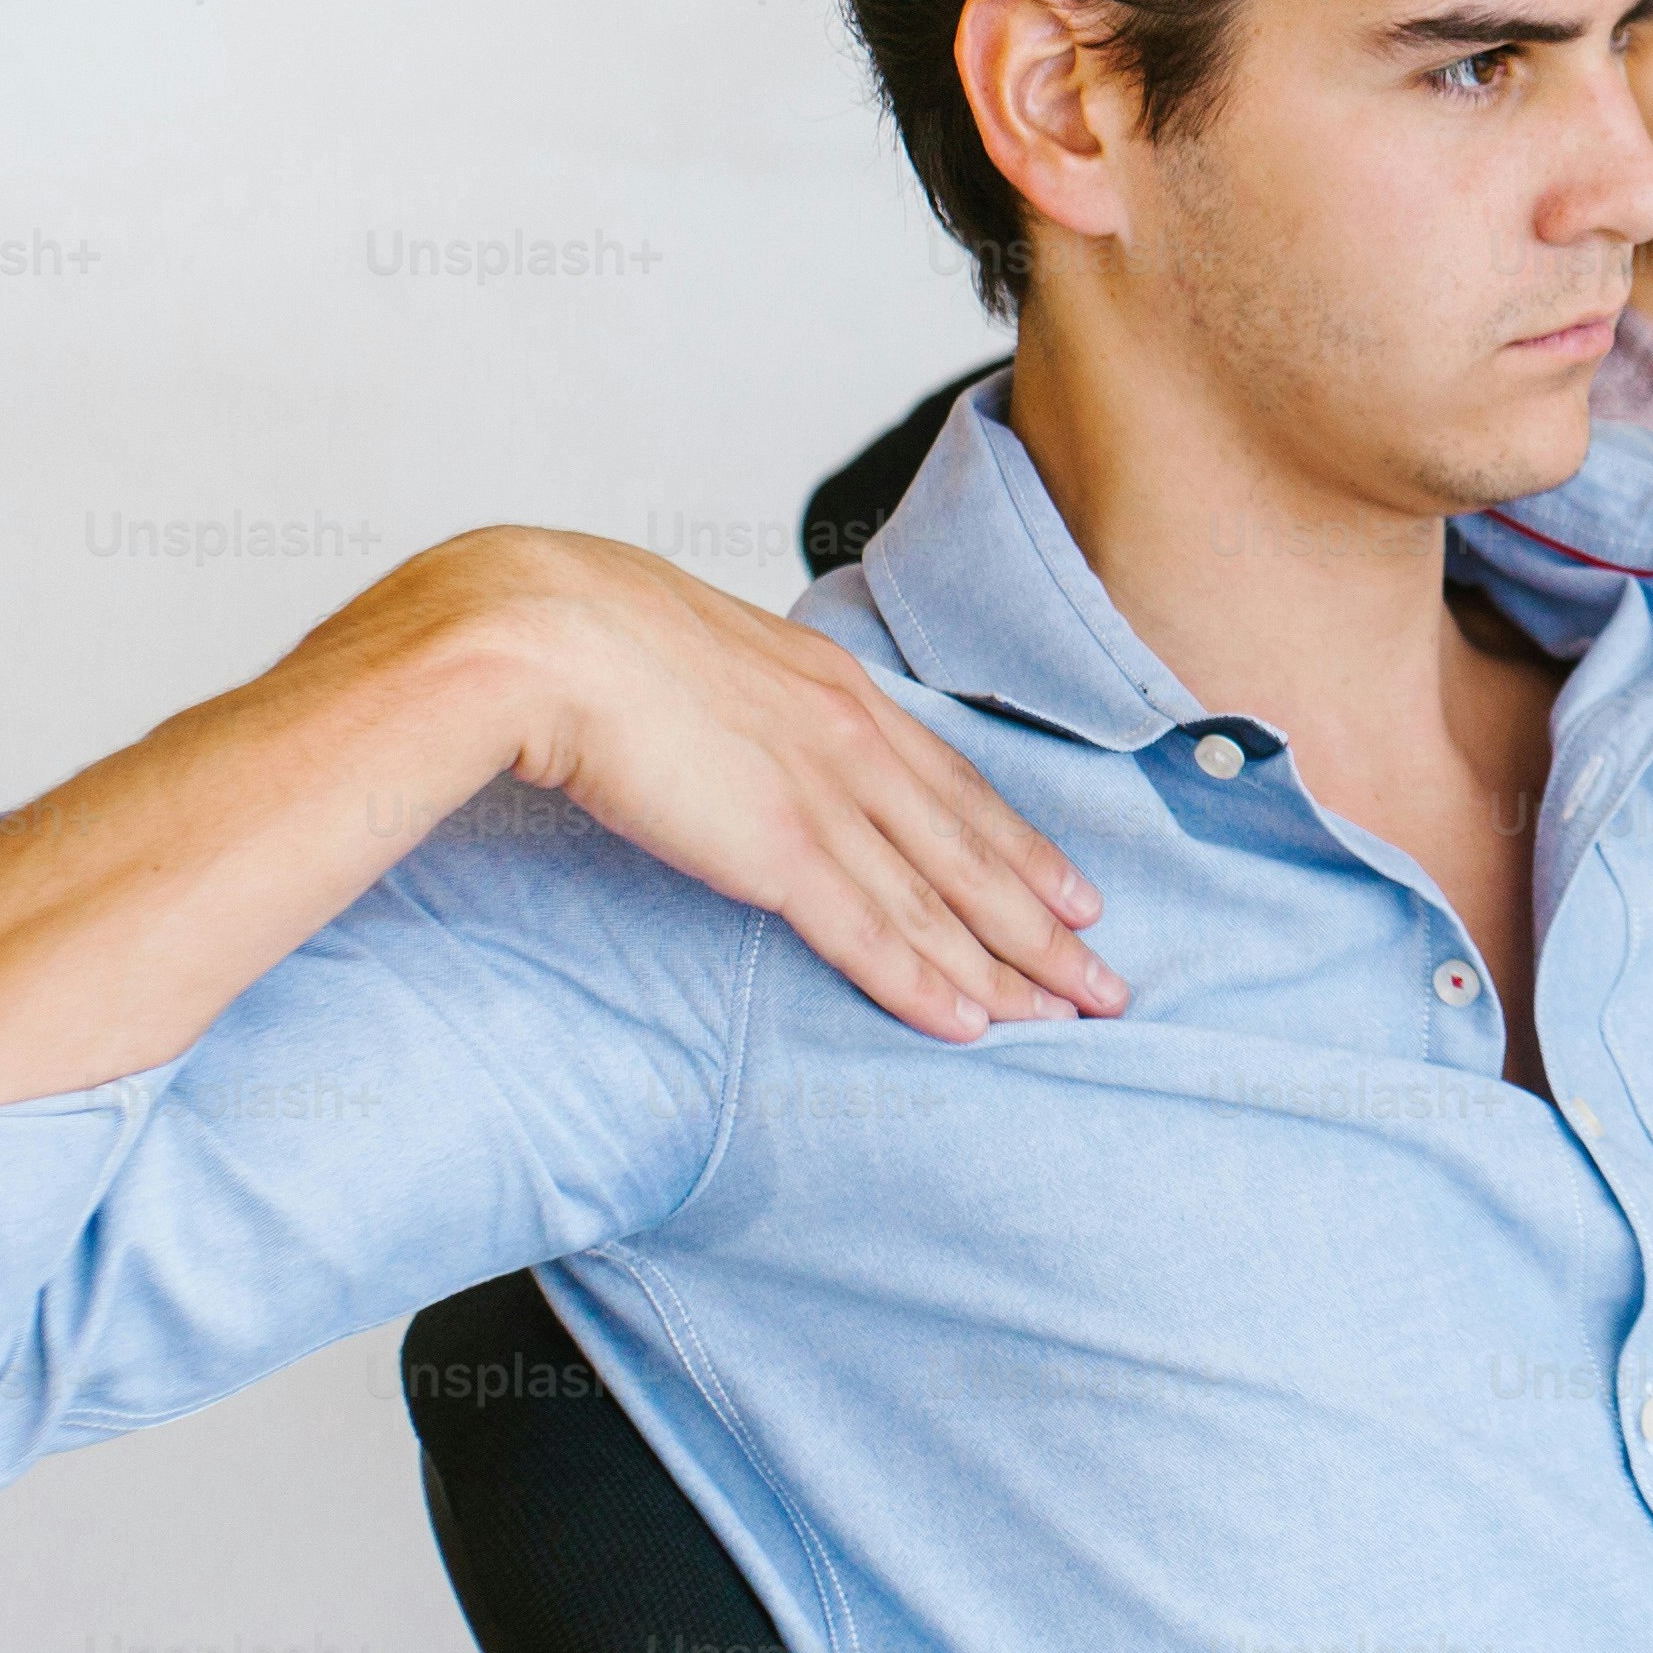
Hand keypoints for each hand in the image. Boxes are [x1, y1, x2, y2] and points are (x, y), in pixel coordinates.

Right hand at [461, 531, 1121, 1040]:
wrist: (542, 630)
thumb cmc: (584, 631)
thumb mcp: (701, 649)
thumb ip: (740, 696)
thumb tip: (732, 723)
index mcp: (834, 686)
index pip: (954, 784)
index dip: (1021, 847)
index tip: (1078, 892)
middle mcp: (851, 741)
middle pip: (973, 850)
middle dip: (1048, 923)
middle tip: (1109, 980)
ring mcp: (822, 796)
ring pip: (941, 899)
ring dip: (1011, 966)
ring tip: (1073, 1013)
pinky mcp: (775, 849)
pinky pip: (868, 932)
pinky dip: (924, 982)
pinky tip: (970, 1021)